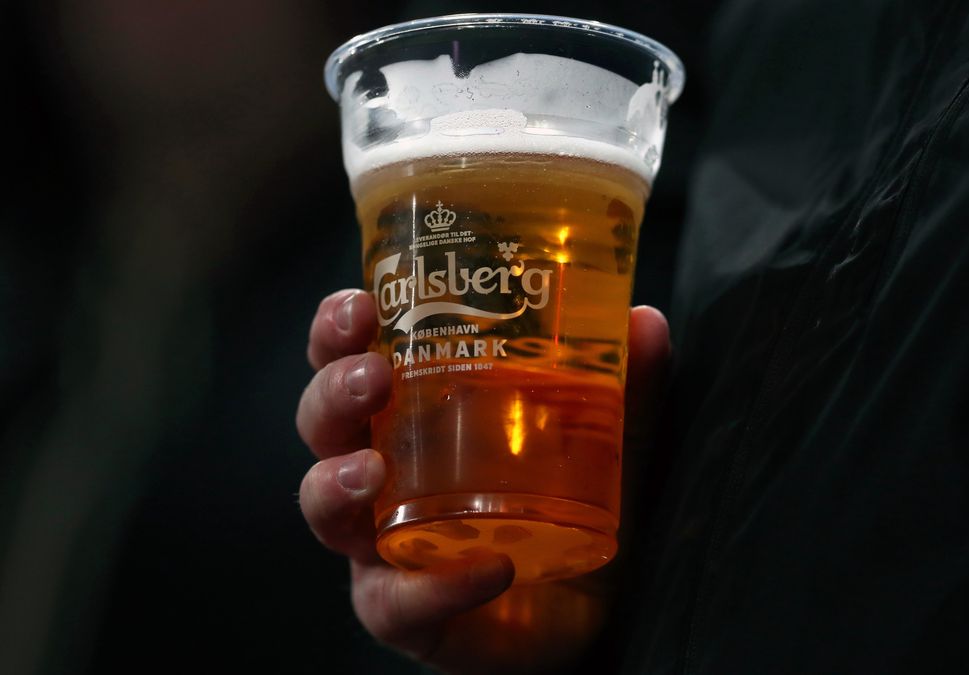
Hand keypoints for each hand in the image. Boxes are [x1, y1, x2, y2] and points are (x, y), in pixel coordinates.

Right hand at [296, 290, 670, 672]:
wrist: (592, 609)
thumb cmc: (569, 503)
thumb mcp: (602, 435)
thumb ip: (620, 382)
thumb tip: (644, 319)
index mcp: (410, 417)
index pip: (350, 361)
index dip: (336, 332)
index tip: (358, 307)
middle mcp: (380, 476)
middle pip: (322, 425)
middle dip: (332, 392)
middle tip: (374, 376)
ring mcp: (383, 546)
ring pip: (324, 511)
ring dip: (336, 483)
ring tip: (373, 471)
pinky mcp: (409, 613)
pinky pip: (398, 603)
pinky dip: (435, 586)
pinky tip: (486, 568)